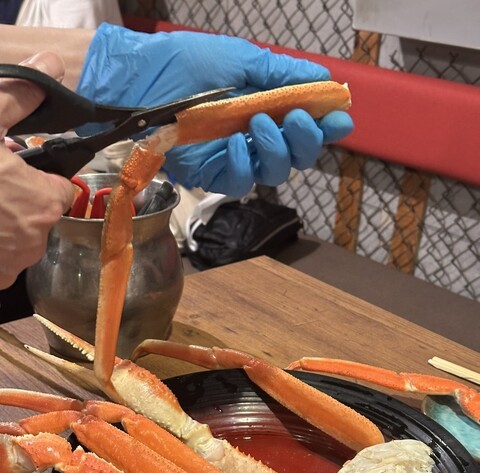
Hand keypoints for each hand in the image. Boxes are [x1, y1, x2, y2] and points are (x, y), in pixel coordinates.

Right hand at [0, 52, 74, 289]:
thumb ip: (19, 97)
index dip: (40, 176)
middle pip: (38, 212)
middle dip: (18, 198)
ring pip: (19, 237)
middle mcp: (38, 239)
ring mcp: (14, 263)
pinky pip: (2, 260)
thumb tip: (51, 64)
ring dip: (3, 222)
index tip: (16, 168)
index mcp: (45, 202)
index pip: (61, 188)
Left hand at [77, 25, 352, 195]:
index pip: (304, 125)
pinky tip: (235, 142)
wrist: (135, 79)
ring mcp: (232, 157)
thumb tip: (321, 77)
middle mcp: (253, 136)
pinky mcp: (209, 173)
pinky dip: (243, 164)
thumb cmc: (182, 63)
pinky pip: (238, 181)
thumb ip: (279, 73)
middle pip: (295, 156)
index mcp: (264, 106)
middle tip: (298, 118)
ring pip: (272, 173)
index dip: (325, 126)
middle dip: (305, 140)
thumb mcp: (237, 58)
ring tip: (259, 122)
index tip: (339, 118)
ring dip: (276, 150)